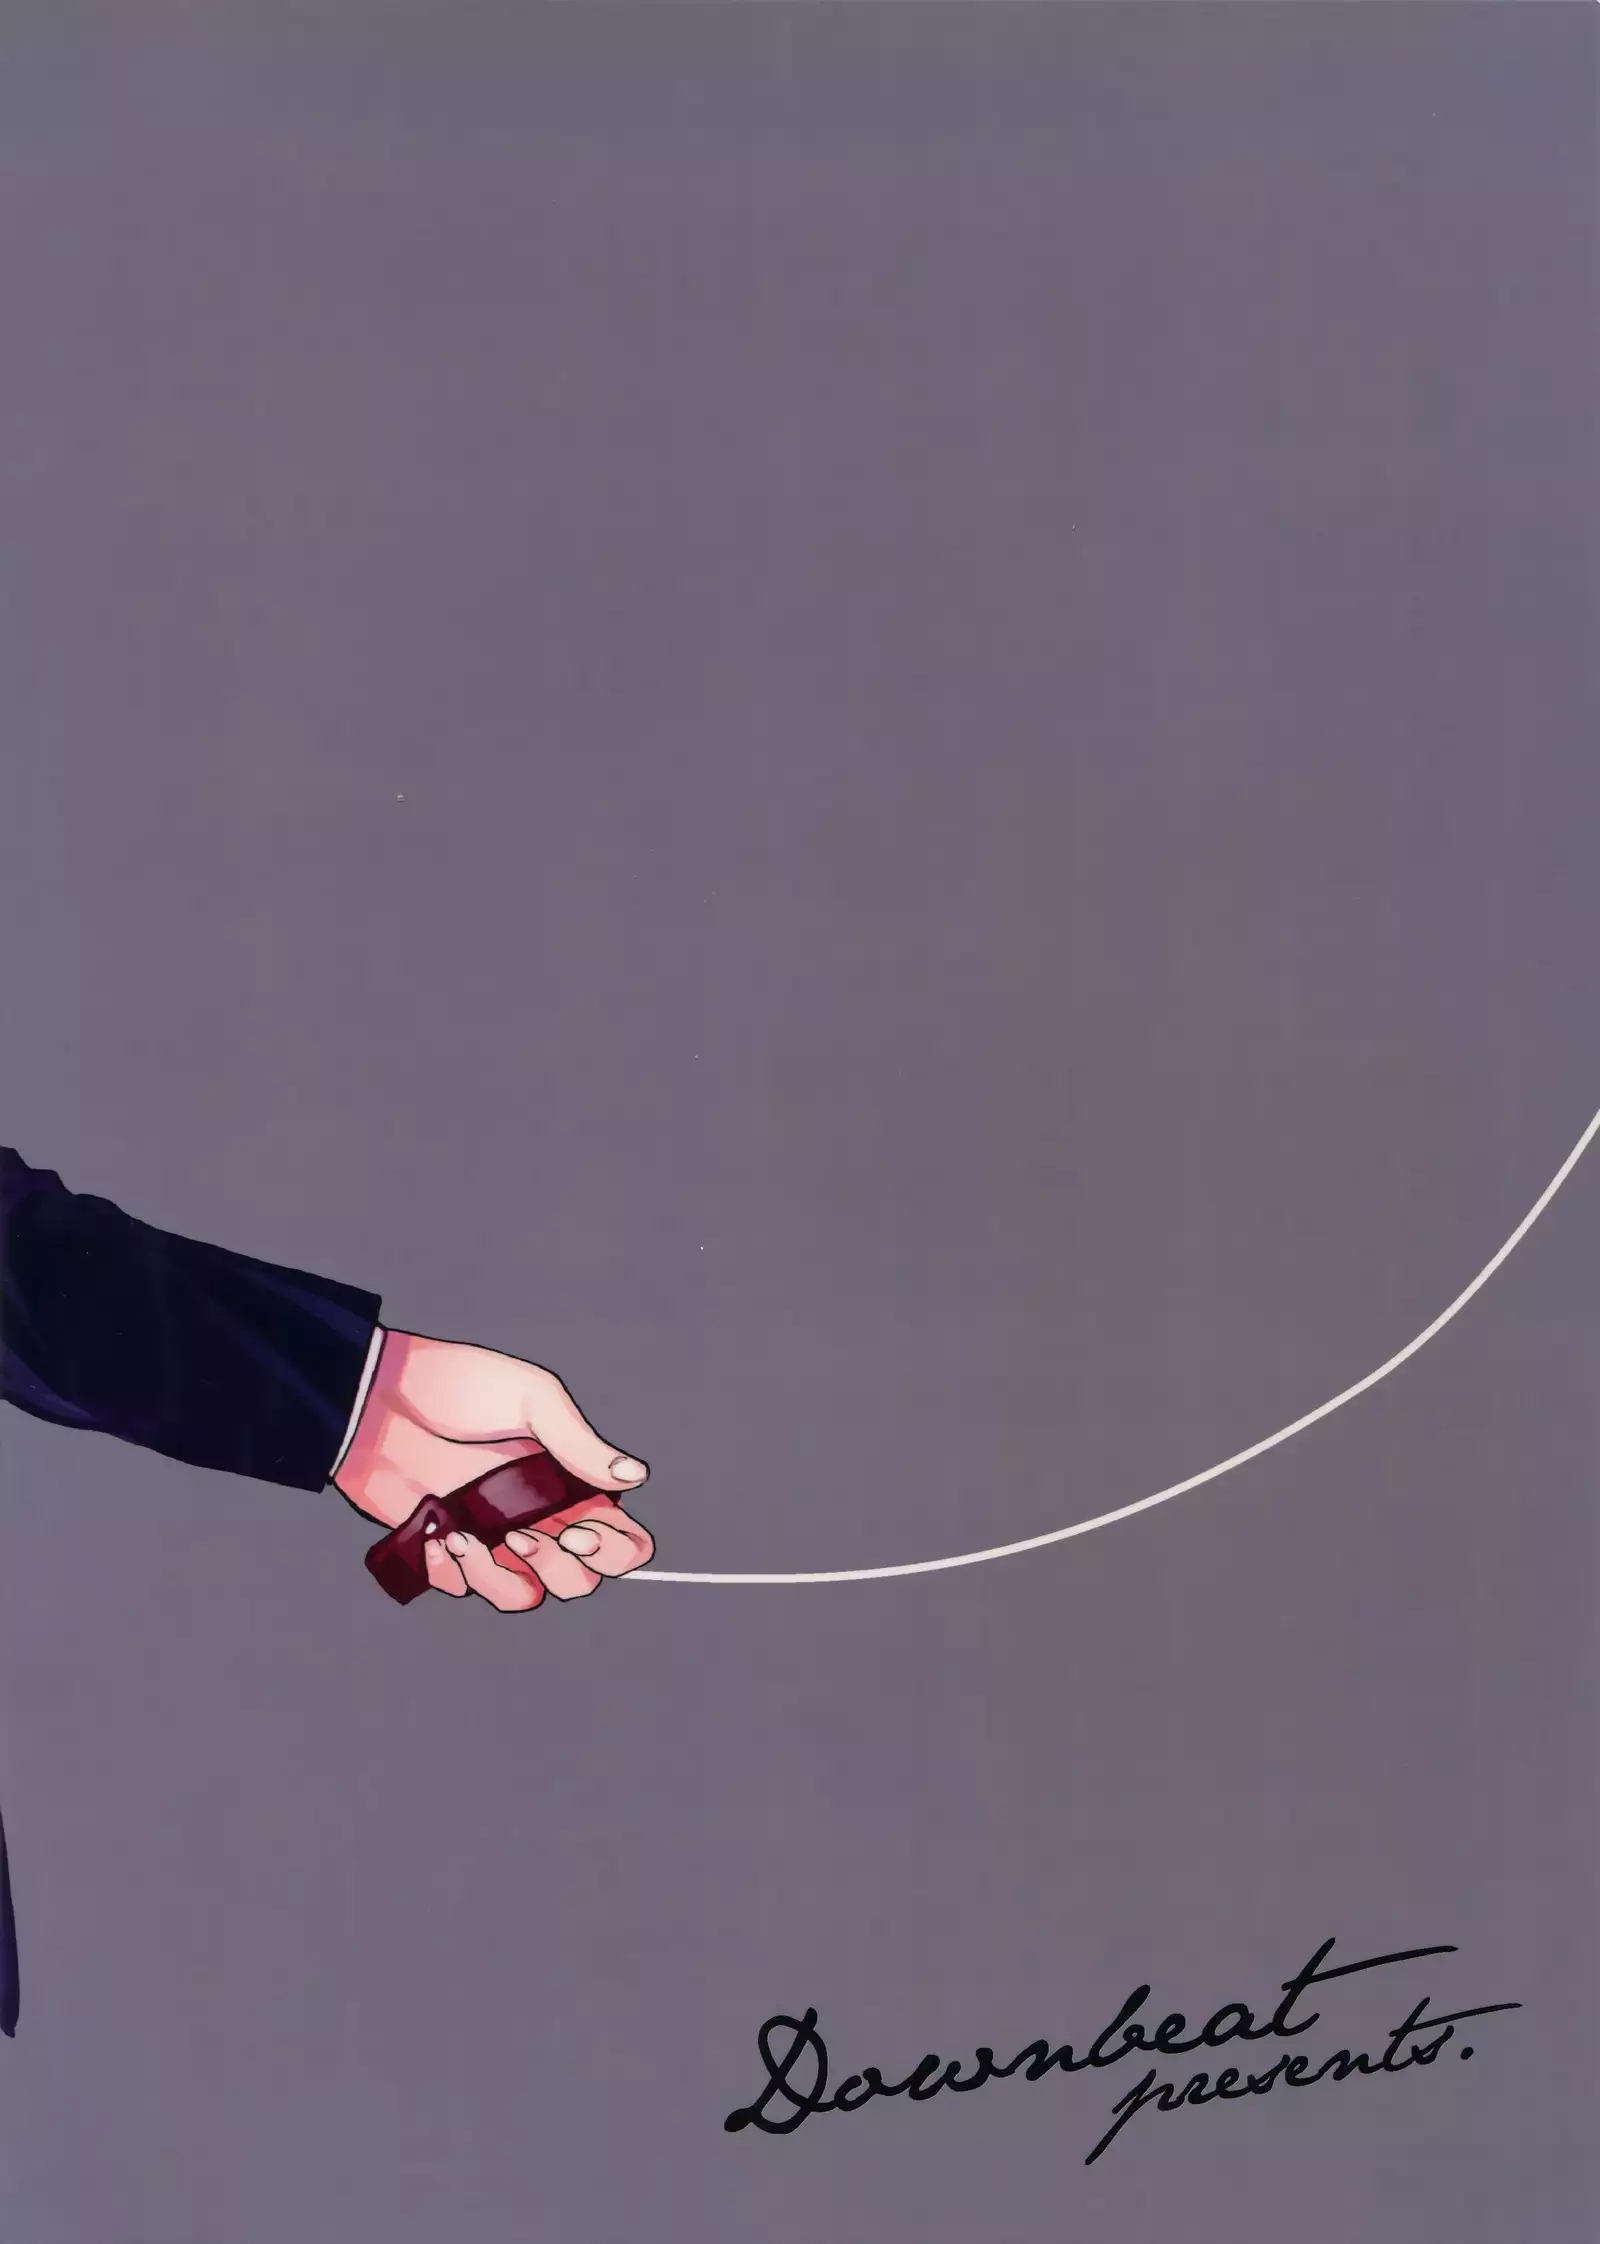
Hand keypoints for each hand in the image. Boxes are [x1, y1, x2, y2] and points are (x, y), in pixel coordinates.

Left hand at [333, 1330, 653, 1610]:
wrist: (377, 1398)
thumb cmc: (456, 1384)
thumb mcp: (530, 1397)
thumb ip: (579, 1442)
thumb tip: (635, 1476)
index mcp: (569, 1482)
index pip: (620, 1538)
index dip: (614, 1550)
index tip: (578, 1529)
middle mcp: (538, 1517)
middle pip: (578, 1581)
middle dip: (558, 1567)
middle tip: (521, 1534)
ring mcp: (492, 1538)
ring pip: (524, 1596)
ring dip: (499, 1578)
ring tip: (466, 1537)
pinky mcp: (446, 1550)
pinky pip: (463, 1588)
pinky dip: (450, 1571)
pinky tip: (433, 1531)